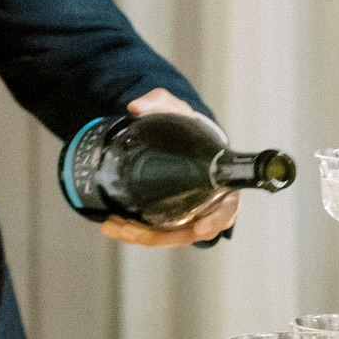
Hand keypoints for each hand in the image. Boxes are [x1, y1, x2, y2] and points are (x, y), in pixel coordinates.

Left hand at [97, 88, 239, 247]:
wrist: (177, 138)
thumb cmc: (186, 127)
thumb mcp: (177, 111)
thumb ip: (159, 102)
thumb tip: (136, 107)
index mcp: (222, 185)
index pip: (226, 211)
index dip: (215, 221)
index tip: (200, 227)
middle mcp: (207, 207)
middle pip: (188, 233)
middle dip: (160, 235)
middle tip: (131, 229)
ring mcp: (187, 216)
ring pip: (166, 236)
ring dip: (139, 236)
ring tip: (113, 225)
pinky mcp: (169, 219)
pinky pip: (154, 233)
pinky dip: (134, 232)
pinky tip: (112, 225)